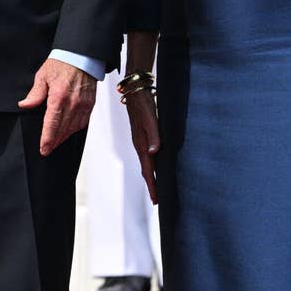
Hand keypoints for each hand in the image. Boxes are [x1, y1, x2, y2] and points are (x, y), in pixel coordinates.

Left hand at [17, 58, 95, 155]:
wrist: (81, 56)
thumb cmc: (62, 63)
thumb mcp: (43, 76)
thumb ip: (35, 93)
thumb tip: (25, 105)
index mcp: (59, 96)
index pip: (52, 123)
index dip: (47, 138)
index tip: (44, 148)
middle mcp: (73, 103)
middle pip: (63, 129)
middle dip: (54, 141)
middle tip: (47, 149)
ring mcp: (83, 105)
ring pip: (74, 128)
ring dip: (64, 137)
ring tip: (56, 143)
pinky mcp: (90, 104)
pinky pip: (83, 122)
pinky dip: (75, 129)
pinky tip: (69, 132)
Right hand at [123, 89, 160, 204]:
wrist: (134, 92)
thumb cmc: (143, 104)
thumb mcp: (150, 119)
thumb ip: (153, 136)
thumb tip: (153, 152)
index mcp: (141, 143)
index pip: (147, 169)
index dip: (152, 185)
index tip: (156, 199)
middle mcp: (139, 144)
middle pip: (145, 169)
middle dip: (151, 185)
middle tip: (157, 199)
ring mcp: (140, 140)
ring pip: (146, 163)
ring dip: (151, 176)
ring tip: (157, 187)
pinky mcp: (142, 136)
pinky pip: (147, 156)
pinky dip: (151, 165)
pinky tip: (155, 166)